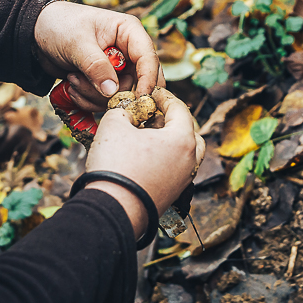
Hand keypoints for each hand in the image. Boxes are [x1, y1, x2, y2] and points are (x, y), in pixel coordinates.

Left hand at [34, 1, 164, 111]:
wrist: (37, 34)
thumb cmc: (59, 26)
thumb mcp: (77, 43)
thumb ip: (96, 66)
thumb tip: (112, 91)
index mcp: (129, 32)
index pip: (148, 58)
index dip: (147, 80)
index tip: (138, 98)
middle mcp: (127, 52)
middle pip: (136, 83)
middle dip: (111, 92)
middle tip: (84, 85)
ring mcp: (116, 69)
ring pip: (118, 96)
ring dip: (93, 95)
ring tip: (72, 79)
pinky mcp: (103, 83)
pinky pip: (104, 101)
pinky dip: (87, 100)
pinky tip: (71, 86)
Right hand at [83, 88, 204, 237]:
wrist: (113, 209)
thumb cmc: (116, 164)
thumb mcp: (113, 124)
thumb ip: (123, 110)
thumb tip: (127, 114)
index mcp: (182, 139)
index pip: (180, 108)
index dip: (163, 96)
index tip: (151, 93)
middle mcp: (189, 160)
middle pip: (188, 132)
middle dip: (170, 120)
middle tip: (151, 115)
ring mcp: (183, 180)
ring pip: (184, 153)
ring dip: (169, 141)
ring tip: (147, 136)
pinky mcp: (172, 195)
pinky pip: (174, 169)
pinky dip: (164, 158)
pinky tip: (142, 157)